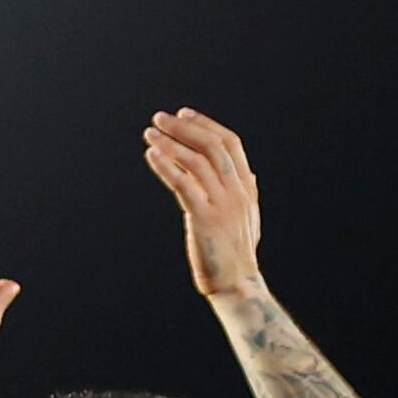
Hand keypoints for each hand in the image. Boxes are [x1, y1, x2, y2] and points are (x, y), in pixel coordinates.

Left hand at [144, 108, 263, 299]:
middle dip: (185, 128)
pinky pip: (183, 184)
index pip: (229, 143)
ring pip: (196, 161)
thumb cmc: (235, 253)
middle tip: (160, 118)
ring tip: (149, 133)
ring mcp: (222, 202)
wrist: (236, 282)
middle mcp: (236, 189)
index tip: (184, 114)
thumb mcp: (247, 216)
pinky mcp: (204, 217)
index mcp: (246, 186)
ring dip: (170, 143)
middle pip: (212, 146)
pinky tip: (151, 155)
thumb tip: (248, 174)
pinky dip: (166, 166)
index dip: (206, 125)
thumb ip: (246, 192)